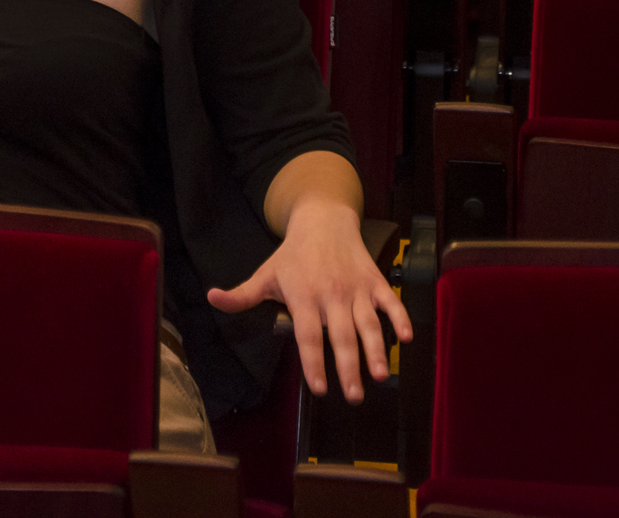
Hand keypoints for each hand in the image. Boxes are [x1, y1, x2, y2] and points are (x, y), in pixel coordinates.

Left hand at [207, 198, 413, 402]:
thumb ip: (242, 295)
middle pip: (341, 336)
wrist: (323, 220)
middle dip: (348, 369)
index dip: (314, 363)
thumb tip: (212, 298)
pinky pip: (390, 301)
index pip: (308, 336)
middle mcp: (331, 295)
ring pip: (368, 323)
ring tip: (379, 376)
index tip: (319, 388)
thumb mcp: (265, 274)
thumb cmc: (292, 254)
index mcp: (303, 297)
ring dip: (375, 350)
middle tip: (354, 398)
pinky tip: (406, 338)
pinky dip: (400, 318)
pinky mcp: (374, 280)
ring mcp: (355, 288)